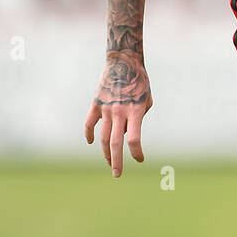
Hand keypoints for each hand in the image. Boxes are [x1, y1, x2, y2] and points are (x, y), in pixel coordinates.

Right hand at [84, 53, 152, 177]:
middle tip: (117, 174)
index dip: (136, 153)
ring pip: (102, 137)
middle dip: (116, 161)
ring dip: (105, 152)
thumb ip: (139, 118)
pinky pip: (89, 123)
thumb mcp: (147, 100)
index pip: (134, 139)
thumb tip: (125, 134)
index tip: (140, 159)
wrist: (123, 62)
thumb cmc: (139, 82)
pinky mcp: (96, 104)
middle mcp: (119, 112)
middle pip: (115, 143)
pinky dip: (89, 134)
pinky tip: (91, 142)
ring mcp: (106, 108)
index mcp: (134, 112)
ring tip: (110, 162)